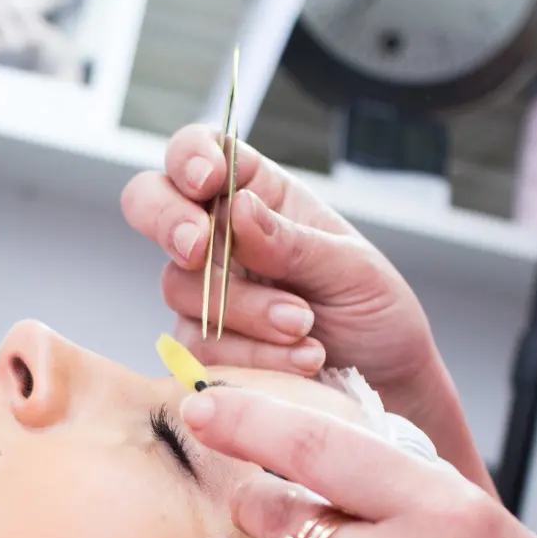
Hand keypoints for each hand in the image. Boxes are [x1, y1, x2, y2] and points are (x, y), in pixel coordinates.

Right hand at [122, 127, 489, 491]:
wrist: (386, 386)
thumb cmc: (374, 313)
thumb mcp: (352, 269)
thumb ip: (292, 241)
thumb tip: (238, 206)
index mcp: (260, 196)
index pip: (201, 151)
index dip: (189, 155)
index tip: (205, 180)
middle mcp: (220, 236)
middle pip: (150, 202)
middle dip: (167, 220)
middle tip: (198, 248)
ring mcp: (205, 292)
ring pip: (180, 285)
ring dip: (243, 310)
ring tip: (304, 326)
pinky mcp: (203, 346)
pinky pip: (198, 347)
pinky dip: (251, 356)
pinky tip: (302, 361)